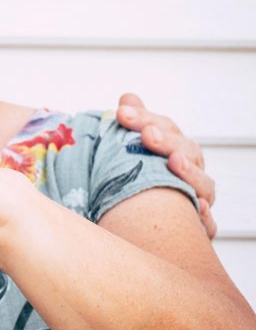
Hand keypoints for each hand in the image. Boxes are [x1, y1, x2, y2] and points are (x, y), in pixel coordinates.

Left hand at [116, 93, 216, 237]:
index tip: (122, 112)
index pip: (165, 129)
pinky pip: (208, 225)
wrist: (139, 231)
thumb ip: (132, 126)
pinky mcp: (199, 230)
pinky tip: (197, 208)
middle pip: (187, 151)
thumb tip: (128, 98)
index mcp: (173, 152)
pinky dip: (205, 217)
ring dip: (190, 173)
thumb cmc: (134, 186)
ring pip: (203, 185)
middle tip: (146, 135)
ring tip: (174, 162)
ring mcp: (197, 200)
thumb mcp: (128, 155)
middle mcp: (189, 174)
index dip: (146, 119)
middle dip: (167, 141)